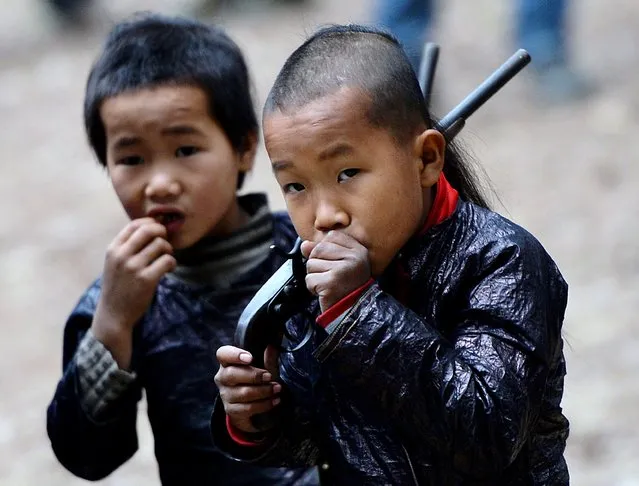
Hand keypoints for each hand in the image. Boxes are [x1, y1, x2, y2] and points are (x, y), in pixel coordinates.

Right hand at [92, 218, 175, 366]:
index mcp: (113, 249)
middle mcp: (122, 255)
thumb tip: (151, 228)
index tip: (158, 230)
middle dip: (162, 233)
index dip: (150, 223)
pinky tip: (169, 269)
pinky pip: (167, 260)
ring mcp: (134, 267)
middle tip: (165, 243)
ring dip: (169, 250)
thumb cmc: (117, 287)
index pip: (134, 224)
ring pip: (161, 245)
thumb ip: (127, 247)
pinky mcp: (146, 279)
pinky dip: (172, 263)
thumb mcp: (114, 263)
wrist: (113, 314)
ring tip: (166, 259)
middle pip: (149, 230)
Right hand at [215, 345, 281, 432]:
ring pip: (243, 393)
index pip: (223, 354)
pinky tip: (275, 400)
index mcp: (227, 362)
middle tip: (269, 376)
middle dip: (254, 375)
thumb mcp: (263, 367)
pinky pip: (248, 408)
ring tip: (277, 388)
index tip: (250, 358)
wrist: (251, 404)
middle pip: (232, 374)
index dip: (234, 355)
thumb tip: (272, 347)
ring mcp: (225, 394)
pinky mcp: (231, 410)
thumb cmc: (256, 380)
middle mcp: (222, 377)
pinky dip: (264, 404)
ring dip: (263, 391)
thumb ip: (267, 359)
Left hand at [301, 231, 370, 312]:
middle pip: (318, 249)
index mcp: (359, 250)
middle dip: (318, 265)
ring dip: (315, 277)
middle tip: (330, 277)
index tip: (333, 264)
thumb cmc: (347, 288)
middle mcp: (353, 258)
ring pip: (311, 264)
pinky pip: (309, 279)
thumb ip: (322, 251)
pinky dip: (312, 288)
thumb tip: (304, 245)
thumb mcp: (340, 264)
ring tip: (329, 285)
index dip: (326, 251)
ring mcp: (342, 270)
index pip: (332, 236)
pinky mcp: (331, 283)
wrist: (354, 313)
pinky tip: (325, 292)